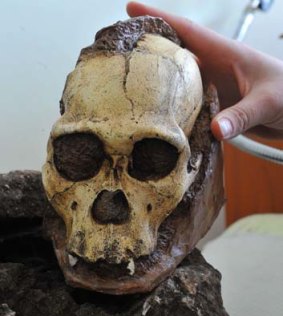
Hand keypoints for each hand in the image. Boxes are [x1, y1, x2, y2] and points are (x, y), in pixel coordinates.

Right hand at [127, 2, 282, 141]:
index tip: (130, 9)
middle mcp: (213, 69)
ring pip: (177, 82)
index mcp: (224, 54)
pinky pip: (187, 105)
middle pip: (174, 55)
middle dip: (147, 50)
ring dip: (156, 83)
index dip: (158, 17)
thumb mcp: (268, 102)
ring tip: (128, 88)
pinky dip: (172, 109)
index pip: (187, 31)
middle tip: (117, 53)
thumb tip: (215, 130)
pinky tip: (158, 118)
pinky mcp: (214, 107)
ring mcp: (212, 88)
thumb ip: (242, 115)